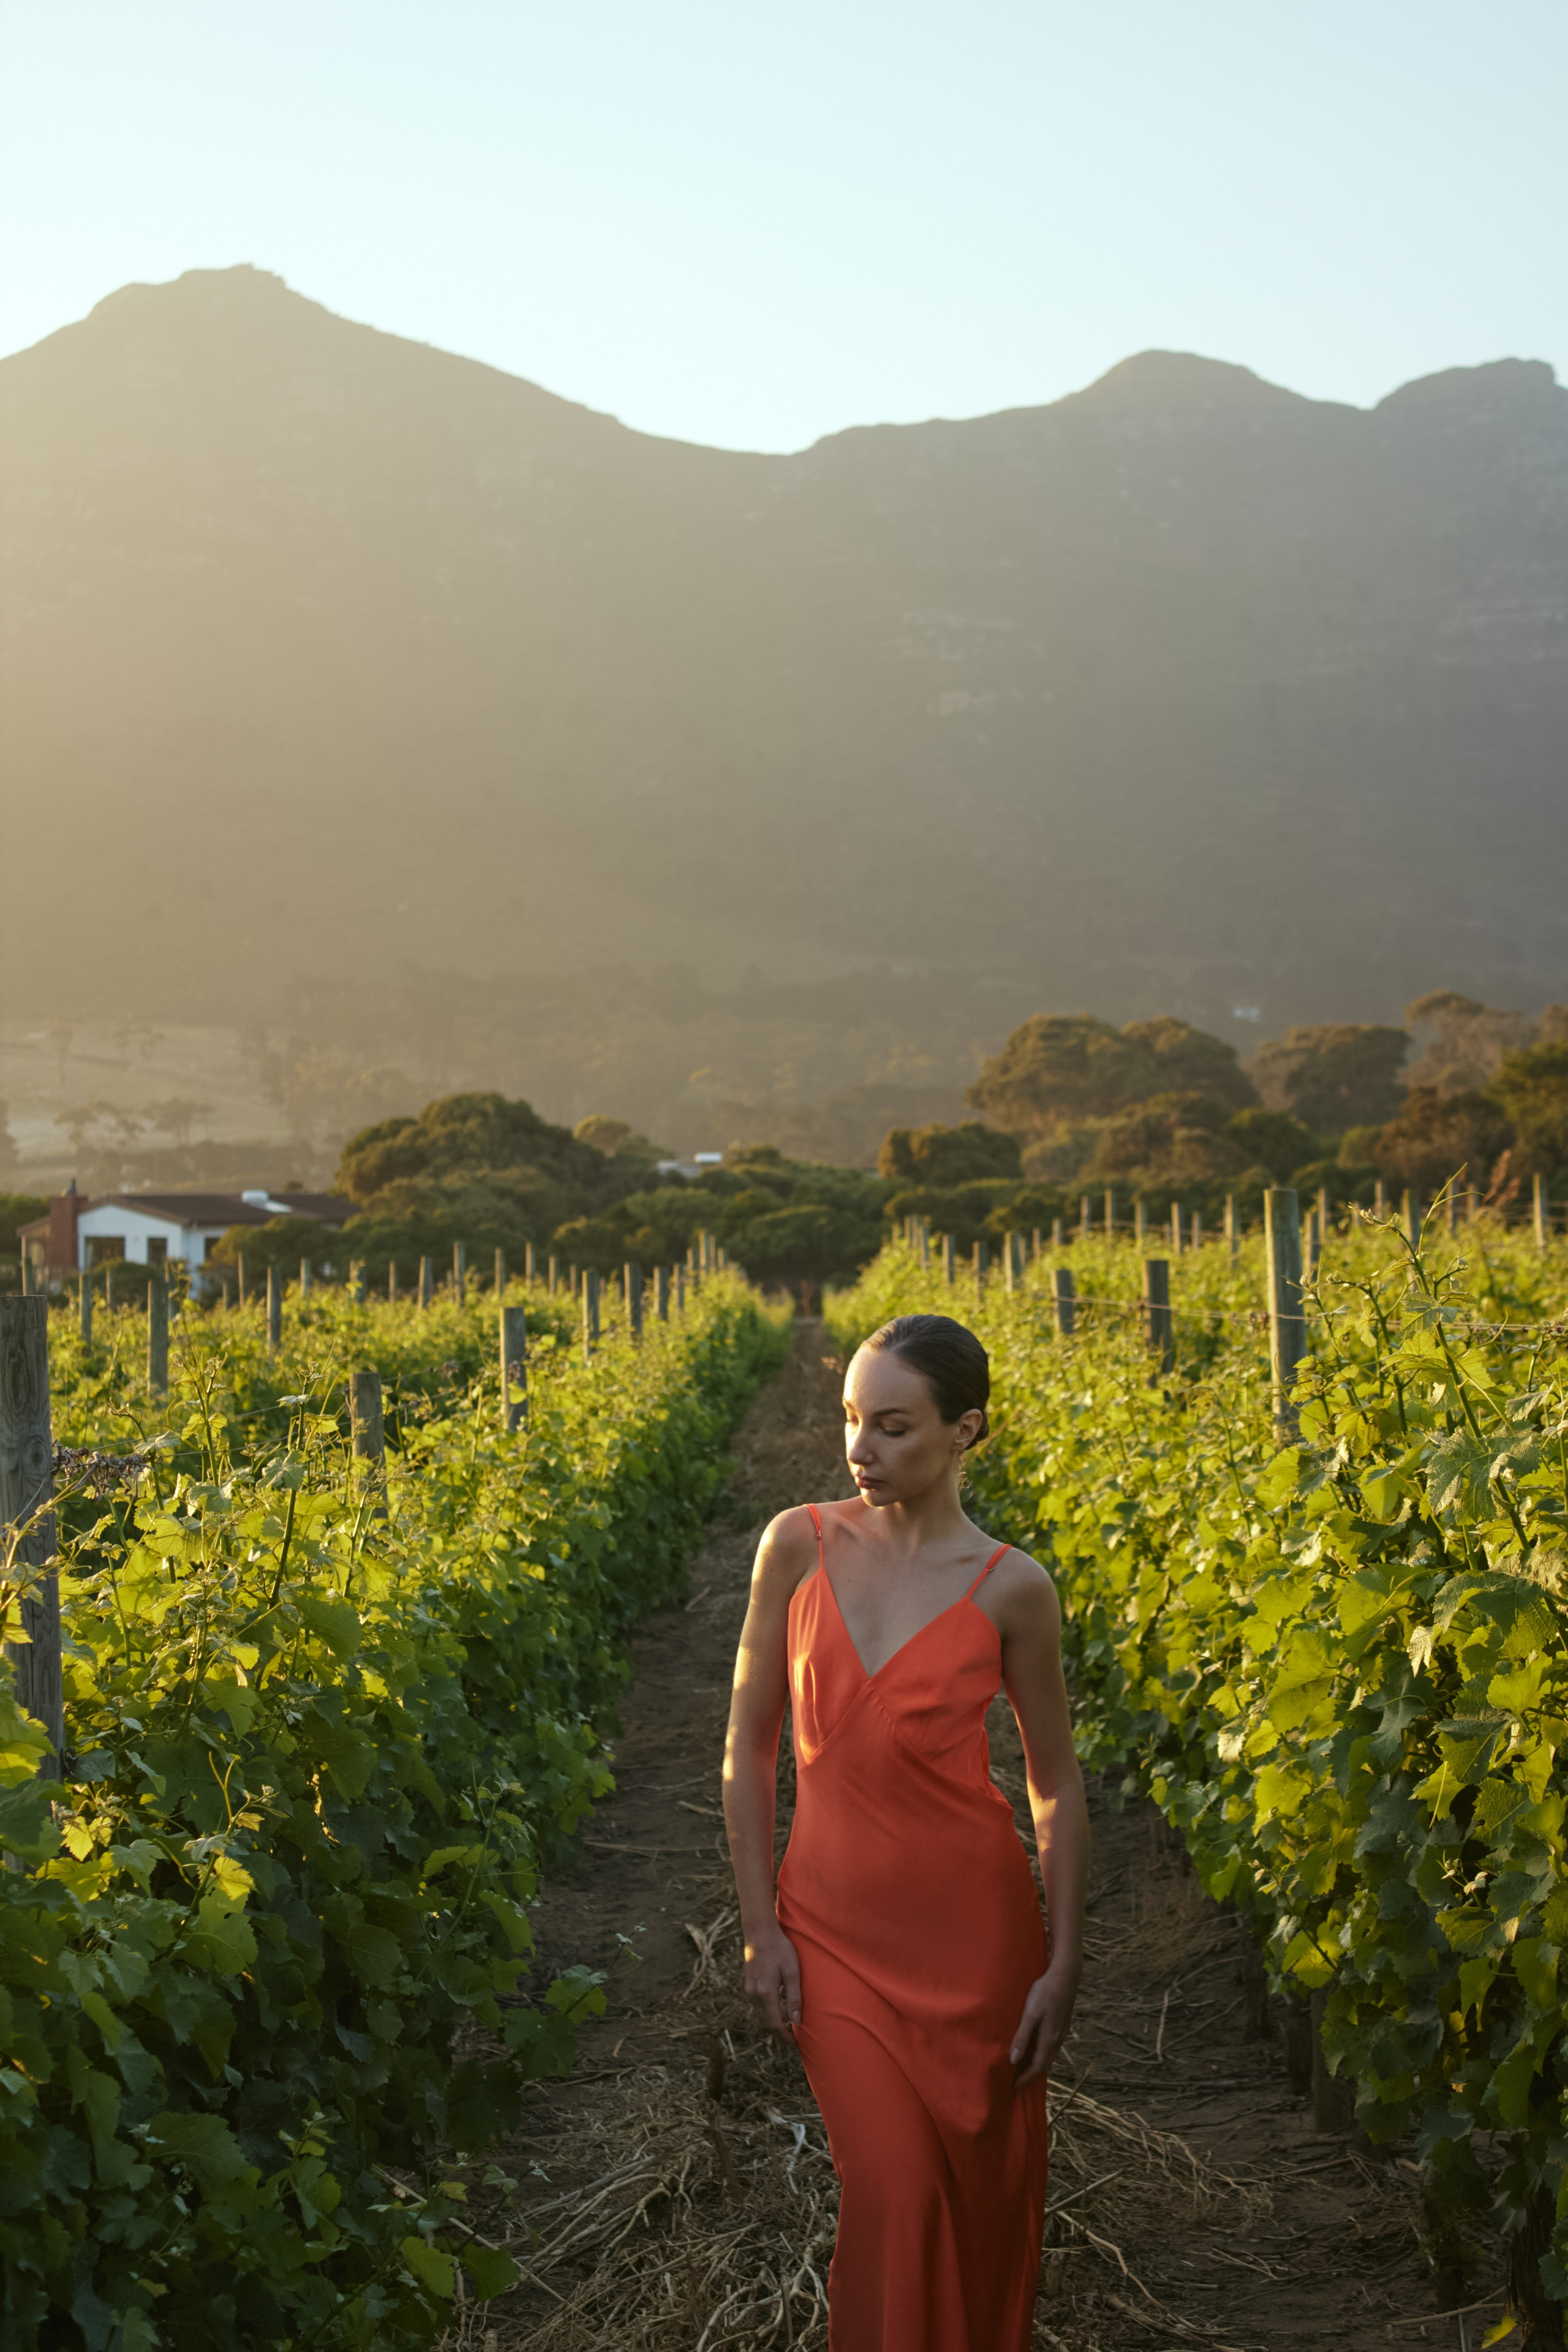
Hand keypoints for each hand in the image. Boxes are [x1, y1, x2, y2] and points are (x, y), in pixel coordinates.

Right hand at [743, 1920, 801, 2038]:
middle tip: (793, 2040)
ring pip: (760, 2015)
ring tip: (788, 2028)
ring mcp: (749, 1989)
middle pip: (766, 2023)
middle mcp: (754, 1994)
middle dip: (779, 2034)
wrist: (760, 1931)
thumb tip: (797, 2022)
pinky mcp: (748, 1984)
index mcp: (765, 1992)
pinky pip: (757, 2006)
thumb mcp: (792, 1971)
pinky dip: (767, 2013)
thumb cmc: (780, 1948)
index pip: (775, 2024)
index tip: (796, 2044)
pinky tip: (777, 2011)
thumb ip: (794, 1998)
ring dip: (773, 2024)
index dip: (785, 2037)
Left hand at [1009, 1961, 1079, 2085]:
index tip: (1014, 2088)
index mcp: (1049, 2040)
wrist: (1065, 1976)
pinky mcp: (1062, 2024)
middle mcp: (1057, 2040)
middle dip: (1031, 2076)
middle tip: (1018, 2083)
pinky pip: (1052, 2047)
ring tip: (1024, 2069)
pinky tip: (1036, 2048)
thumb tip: (1013, 2060)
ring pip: (1049, 2056)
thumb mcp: (1030, 2014)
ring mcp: (1061, 2032)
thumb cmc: (1045, 1993)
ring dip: (1037, 2065)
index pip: (1037, 2068)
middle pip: (1044, 2065)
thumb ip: (1022, 2037)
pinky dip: (1042, 2054)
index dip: (1025, 2079)